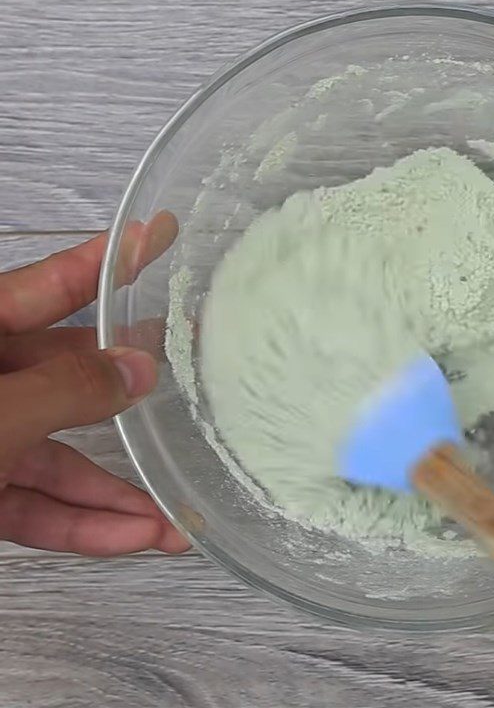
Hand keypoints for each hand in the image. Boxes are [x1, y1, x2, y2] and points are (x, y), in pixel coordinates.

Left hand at [0, 213, 188, 555]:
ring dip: (114, 492)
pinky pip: (30, 503)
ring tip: (170, 518)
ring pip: (55, 455)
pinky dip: (78, 522)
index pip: (56, 282)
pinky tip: (129, 534)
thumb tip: (137, 369)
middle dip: (132, 403)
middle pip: (69, 378)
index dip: (114, 258)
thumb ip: (64, 390)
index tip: (161, 232)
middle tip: (190, 388)